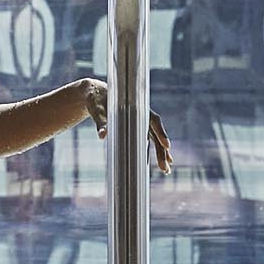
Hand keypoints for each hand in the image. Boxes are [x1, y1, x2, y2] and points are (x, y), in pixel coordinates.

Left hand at [59, 76, 175, 175]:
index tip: (167, 146)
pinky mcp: (138, 128)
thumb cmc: (97, 100)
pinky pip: (151, 141)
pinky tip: (164, 162)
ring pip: (156, 139)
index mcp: (137, 108)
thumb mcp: (97, 109)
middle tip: (165, 168)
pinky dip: (157, 151)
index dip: (161, 133)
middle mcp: (143, 116)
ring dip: (161, 154)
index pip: (153, 121)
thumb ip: (101, 122)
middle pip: (157, 135)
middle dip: (162, 151)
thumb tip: (102, 135)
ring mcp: (142, 123)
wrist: (97, 94)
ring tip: (166, 170)